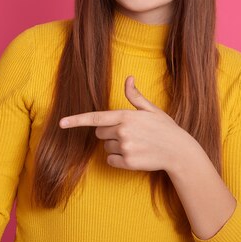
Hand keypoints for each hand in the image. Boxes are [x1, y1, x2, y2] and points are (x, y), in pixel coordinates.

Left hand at [59, 76, 194, 172]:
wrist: (179, 152)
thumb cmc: (165, 128)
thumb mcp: (151, 109)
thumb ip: (135, 96)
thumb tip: (128, 78)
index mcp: (126, 116)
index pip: (96, 118)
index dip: (76, 120)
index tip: (61, 123)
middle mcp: (122, 132)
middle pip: (100, 133)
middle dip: (109, 133)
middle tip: (129, 134)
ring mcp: (124, 148)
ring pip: (106, 147)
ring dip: (116, 146)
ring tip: (136, 144)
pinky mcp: (127, 163)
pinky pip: (111, 160)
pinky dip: (118, 160)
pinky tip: (134, 155)